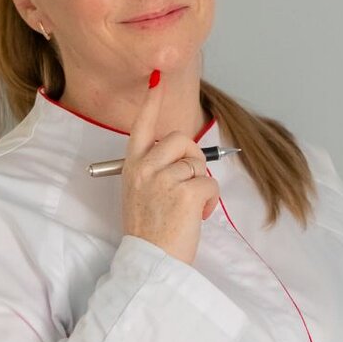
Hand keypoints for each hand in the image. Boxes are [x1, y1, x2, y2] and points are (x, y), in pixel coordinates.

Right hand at [121, 71, 220, 265]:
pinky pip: (210, 182)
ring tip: (190, 209)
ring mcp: (164, 179)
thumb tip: (182, 160)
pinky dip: (210, 200)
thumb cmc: (149, 233)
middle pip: (181, 139)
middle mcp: (145, 168)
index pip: (142, 127)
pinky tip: (198, 215)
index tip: (158, 79)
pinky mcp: (185, 192)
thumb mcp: (140, 195)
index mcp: (132, 167)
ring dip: (201, 185)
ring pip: (198, 164)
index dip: (151, 102)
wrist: (151, 262)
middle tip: (190, 183)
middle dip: (194, 157)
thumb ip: (154, 173)